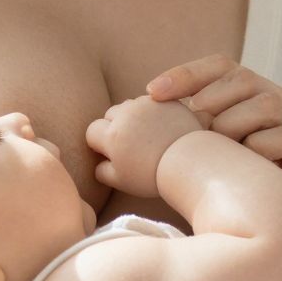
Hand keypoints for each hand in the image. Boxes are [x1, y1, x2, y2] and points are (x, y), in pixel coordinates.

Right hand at [84, 95, 202, 198]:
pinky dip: (154, 111)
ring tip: (148, 134)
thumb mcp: (121, 181)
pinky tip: (163, 126)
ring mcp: (147, 104)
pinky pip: (153, 101)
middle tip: (130, 143)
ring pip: (131, 105)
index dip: (99, 143)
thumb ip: (102, 170)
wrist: (189, 162)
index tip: (111, 153)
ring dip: (133, 116)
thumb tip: (98, 163)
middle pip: (110, 114)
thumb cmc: (153, 176)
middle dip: (115, 126)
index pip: (92, 131)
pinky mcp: (167, 100)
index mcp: (111, 134)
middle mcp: (126, 114)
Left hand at [146, 56, 281, 274]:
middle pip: (244, 77)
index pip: (224, 67)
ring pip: (267, 102)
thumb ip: (198, 134)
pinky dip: (261, 147)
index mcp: (263, 97)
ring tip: (219, 148)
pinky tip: (247, 165)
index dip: (188, 73)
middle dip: (209, 94)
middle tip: (190, 120)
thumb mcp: (222, 158)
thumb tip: (146, 119)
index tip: (152, 91)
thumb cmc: (254, 197)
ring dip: (233, 122)